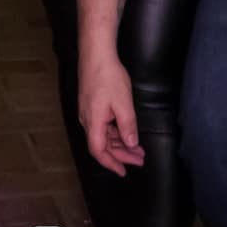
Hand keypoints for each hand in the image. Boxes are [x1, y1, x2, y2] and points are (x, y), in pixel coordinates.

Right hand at [78, 48, 144, 175]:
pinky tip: (127, 132)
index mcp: (93, 122)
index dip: (111, 163)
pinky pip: (102, 125)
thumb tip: (131, 145)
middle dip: (121, 154)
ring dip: (120, 143)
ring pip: (103, 135)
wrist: (96, 54)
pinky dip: (115, 132)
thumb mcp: (124, 103)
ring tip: (138, 148)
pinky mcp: (90, 105)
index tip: (123, 172)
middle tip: (140, 159)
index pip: (98, 151)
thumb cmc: (109, 77)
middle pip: (102, 145)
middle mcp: (87, 120)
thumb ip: (128, 126)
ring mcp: (87, 112)